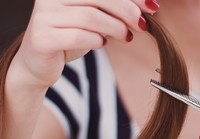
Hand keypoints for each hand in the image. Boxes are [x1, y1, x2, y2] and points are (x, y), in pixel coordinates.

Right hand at [12, 0, 158, 89]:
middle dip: (127, 11)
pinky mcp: (42, 38)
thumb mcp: (95, 19)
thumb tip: (147, 6)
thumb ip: (113, 10)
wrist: (39, 63)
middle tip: (142, 25)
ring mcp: (44, 16)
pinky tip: (101, 43)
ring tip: (125, 37)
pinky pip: (79, 36)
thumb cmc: (70, 37)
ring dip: (115, 28)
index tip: (151, 7)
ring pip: (90, 16)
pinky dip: (97, 41)